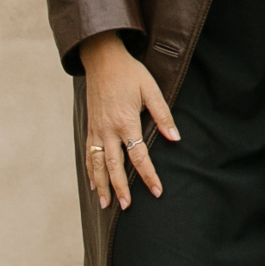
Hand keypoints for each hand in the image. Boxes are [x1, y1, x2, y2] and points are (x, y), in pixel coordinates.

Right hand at [80, 32, 179, 209]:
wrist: (102, 59)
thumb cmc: (130, 73)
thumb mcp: (151, 89)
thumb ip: (162, 115)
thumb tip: (175, 138)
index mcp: (126, 121)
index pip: (139, 156)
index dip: (148, 175)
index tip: (157, 191)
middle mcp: (108, 129)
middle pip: (114, 166)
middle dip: (121, 188)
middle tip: (126, 206)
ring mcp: (96, 129)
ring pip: (98, 164)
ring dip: (102, 185)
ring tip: (106, 204)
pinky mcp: (90, 127)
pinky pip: (89, 154)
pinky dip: (91, 171)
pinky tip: (94, 184)